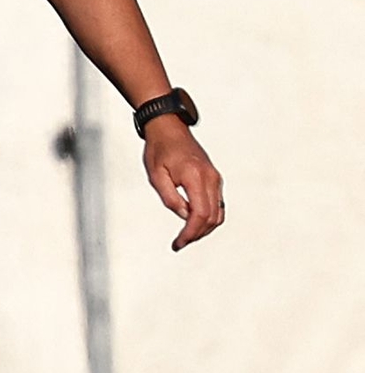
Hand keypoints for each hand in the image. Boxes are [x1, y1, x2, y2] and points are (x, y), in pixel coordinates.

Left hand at [144, 118, 225, 249]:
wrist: (169, 129)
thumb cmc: (159, 150)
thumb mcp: (156, 175)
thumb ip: (171, 198)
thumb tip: (185, 216)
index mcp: (196, 177)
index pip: (200, 214)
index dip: (190, 233)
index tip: (179, 243)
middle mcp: (211, 179)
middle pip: (212, 217)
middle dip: (197, 234)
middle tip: (180, 243)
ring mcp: (215, 179)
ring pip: (218, 213)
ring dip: (204, 228)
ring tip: (186, 236)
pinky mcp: (214, 179)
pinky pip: (216, 204)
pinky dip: (208, 217)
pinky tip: (193, 223)